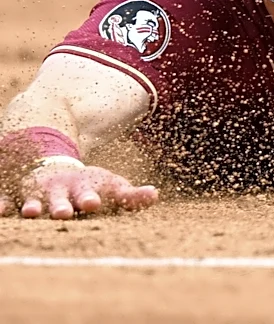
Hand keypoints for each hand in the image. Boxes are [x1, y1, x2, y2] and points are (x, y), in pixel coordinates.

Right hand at [0, 163, 158, 218]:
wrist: (56, 164)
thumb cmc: (89, 185)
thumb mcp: (111, 186)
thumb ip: (130, 196)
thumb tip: (155, 196)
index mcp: (83, 188)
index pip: (88, 194)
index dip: (90, 199)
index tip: (93, 203)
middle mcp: (60, 191)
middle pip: (60, 198)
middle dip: (61, 205)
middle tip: (63, 212)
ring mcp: (38, 193)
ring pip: (33, 200)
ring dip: (32, 206)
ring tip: (31, 212)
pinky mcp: (18, 195)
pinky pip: (7, 198)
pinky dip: (3, 204)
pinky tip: (1, 211)